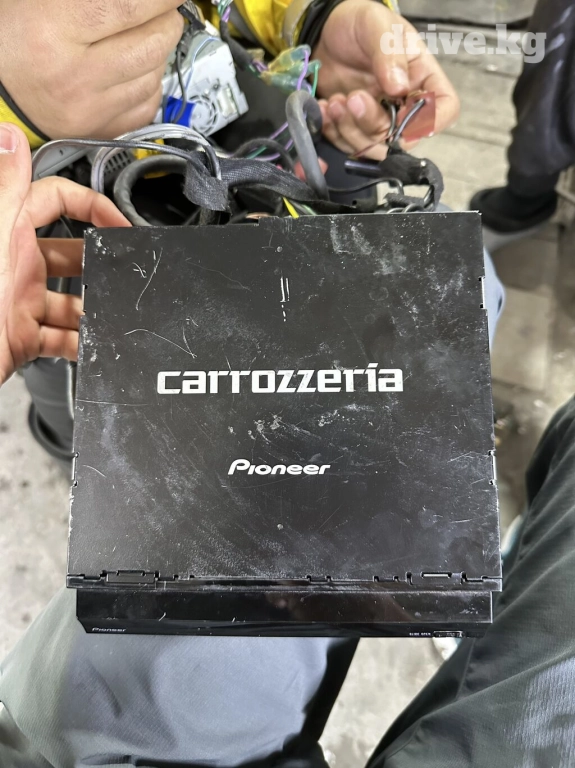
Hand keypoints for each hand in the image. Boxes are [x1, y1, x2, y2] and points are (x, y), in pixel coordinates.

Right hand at [0, 0, 183, 138]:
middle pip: (151, 44)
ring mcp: (88, 110)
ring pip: (154, 76)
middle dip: (165, 20)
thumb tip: (147, 0)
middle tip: (159, 9)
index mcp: (50, 29)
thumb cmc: (14, 34)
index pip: (129, 6)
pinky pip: (147, 105)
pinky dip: (148, 82)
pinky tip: (129, 68)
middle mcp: (72, 76)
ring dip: (156, 51)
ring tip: (135, 37)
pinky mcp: (99, 131)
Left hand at [0, 124, 129, 385]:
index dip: (91, 204)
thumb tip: (11, 136)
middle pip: (70, 253)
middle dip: (99, 265)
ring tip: (107, 318)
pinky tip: (90, 346)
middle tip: (121, 275)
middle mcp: (15, 264)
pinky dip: (79, 342)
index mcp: (8, 232)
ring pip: (70, 300)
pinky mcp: (22, 335)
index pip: (55, 198)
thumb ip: (5, 190)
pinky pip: (60, 337)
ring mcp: (19, 301)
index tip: (120, 223)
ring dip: (91, 310)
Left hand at [313, 0, 458, 158]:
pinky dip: (333, 131)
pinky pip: (347, 145)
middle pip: (401, 137)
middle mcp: (404, 104)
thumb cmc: (359, 24)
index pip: (445, 109)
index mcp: (423, 78)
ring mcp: (378, 119)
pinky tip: (325, 107)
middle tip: (352, 98)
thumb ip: (389, 54)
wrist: (325, 32)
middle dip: (372, 123)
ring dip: (349, 129)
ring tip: (335, 101)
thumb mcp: (376, 26)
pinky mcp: (354, 127)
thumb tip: (398, 88)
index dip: (428, 121)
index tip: (401, 113)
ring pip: (372, 146)